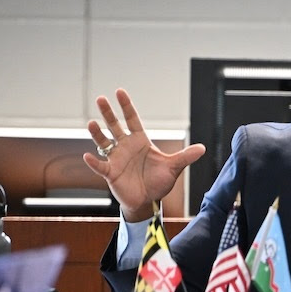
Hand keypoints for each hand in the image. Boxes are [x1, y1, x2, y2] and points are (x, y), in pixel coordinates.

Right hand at [82, 88, 204, 221]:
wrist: (149, 200)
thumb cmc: (158, 181)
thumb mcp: (173, 167)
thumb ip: (185, 156)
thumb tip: (203, 148)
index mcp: (140, 142)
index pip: (132, 120)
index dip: (126, 106)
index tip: (119, 91)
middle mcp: (126, 147)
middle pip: (115, 126)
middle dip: (108, 113)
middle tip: (101, 99)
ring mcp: (116, 159)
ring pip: (104, 142)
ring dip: (98, 133)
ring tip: (92, 123)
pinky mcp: (111, 173)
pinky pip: (100, 166)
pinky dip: (94, 162)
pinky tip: (88, 156)